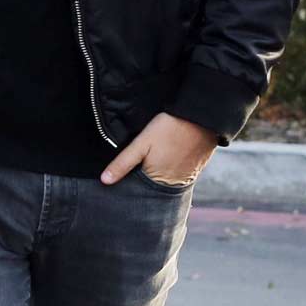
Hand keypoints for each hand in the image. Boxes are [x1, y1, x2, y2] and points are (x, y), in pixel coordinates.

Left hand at [101, 112, 216, 188]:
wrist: (201, 116)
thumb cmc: (168, 128)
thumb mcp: (141, 144)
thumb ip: (122, 163)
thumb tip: (104, 181)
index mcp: (157, 180)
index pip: (141, 190)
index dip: (133, 183)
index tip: (128, 174)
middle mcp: (174, 183)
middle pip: (155, 187)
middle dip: (147, 180)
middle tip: (146, 161)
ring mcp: (189, 176)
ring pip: (169, 181)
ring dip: (162, 174)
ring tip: (159, 158)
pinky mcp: (199, 167)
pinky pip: (183, 173)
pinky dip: (176, 168)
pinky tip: (172, 156)